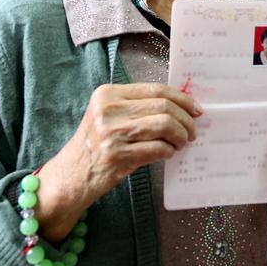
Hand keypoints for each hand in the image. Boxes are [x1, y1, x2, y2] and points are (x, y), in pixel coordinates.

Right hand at [37, 83, 201, 240]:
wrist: (70, 176)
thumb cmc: (96, 144)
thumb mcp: (109, 116)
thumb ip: (137, 106)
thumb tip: (181, 104)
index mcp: (108, 94)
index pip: (156, 89)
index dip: (182, 98)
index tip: (196, 109)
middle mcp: (108, 110)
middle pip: (164, 107)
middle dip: (185, 120)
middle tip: (192, 131)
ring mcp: (111, 133)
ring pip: (164, 125)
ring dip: (180, 135)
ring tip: (182, 142)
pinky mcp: (117, 156)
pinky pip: (158, 149)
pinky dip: (169, 151)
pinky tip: (168, 153)